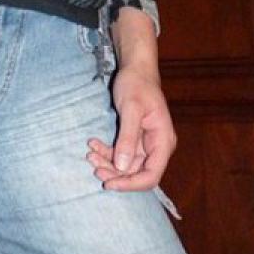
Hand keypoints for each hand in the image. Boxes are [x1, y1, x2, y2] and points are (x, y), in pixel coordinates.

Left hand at [86, 64, 176, 191]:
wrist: (135, 69)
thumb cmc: (137, 84)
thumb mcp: (131, 108)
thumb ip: (127, 137)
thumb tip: (122, 167)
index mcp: (163, 141)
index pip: (151, 175)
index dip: (131, 184)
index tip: (109, 183)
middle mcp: (157, 146)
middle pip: (137, 173)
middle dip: (115, 173)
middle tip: (93, 165)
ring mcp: (146, 144)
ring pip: (126, 165)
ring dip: (107, 162)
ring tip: (90, 153)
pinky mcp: (135, 140)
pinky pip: (120, 154)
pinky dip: (106, 152)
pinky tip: (93, 144)